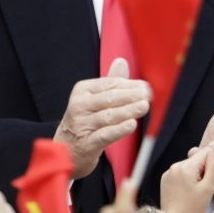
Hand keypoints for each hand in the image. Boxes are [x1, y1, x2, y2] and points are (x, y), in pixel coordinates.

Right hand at [55, 58, 150, 178]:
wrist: (66, 151)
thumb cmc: (85, 121)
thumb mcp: (94, 100)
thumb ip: (109, 82)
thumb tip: (121, 61)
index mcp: (82, 91)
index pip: (109, 84)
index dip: (129, 85)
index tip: (146, 87)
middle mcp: (79, 106)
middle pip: (109, 98)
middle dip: (131, 96)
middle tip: (147, 95)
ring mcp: (81, 125)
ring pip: (108, 116)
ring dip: (128, 111)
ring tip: (143, 107)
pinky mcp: (86, 144)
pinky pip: (105, 135)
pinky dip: (119, 130)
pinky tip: (131, 125)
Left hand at [160, 146, 213, 212]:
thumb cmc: (192, 208)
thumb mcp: (208, 187)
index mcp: (186, 167)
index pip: (206, 152)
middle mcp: (175, 167)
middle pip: (198, 159)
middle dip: (208, 169)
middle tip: (211, 185)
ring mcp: (169, 173)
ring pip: (190, 166)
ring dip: (198, 174)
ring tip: (200, 190)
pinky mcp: (166, 179)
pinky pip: (181, 173)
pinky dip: (188, 178)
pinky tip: (190, 191)